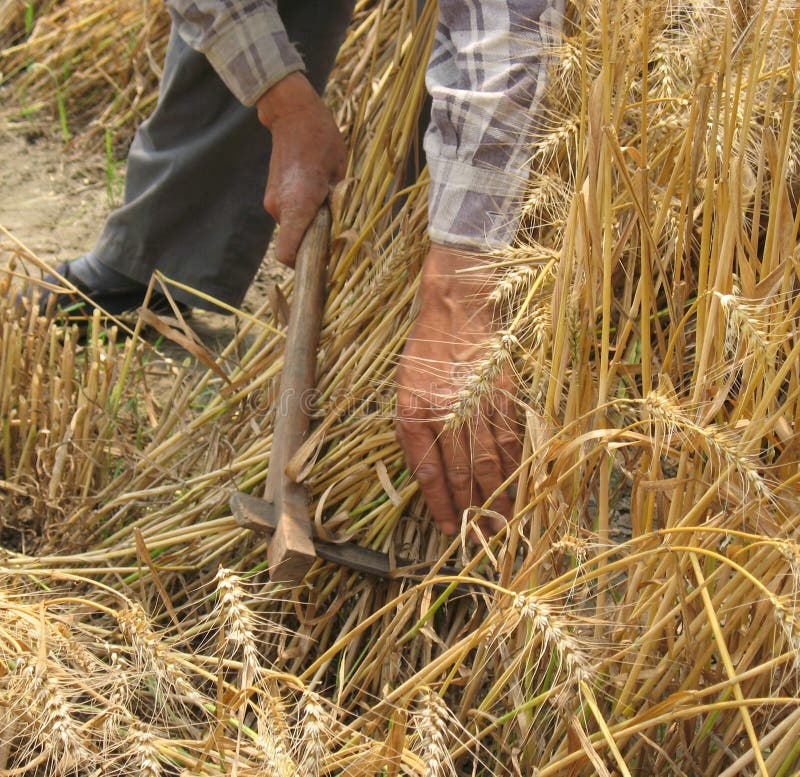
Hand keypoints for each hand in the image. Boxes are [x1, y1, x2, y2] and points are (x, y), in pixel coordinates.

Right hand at [257, 72, 346, 265]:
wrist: (291, 113)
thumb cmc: (321, 139)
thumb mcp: (340, 173)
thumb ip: (338, 204)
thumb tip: (339, 229)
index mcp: (298, 204)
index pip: (289, 254)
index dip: (304, 264)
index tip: (323, 260)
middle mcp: (280, 207)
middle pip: (294, 242)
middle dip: (313, 240)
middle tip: (334, 227)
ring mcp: (272, 201)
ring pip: (292, 227)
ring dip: (308, 223)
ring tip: (326, 202)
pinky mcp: (271, 194)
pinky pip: (288, 214)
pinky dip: (301, 213)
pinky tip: (315, 194)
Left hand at [395, 245, 521, 536]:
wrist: (457, 308)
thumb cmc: (426, 353)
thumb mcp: (403, 390)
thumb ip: (411, 432)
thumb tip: (426, 475)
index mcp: (417, 411)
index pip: (430, 470)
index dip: (440, 503)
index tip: (449, 528)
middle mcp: (448, 412)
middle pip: (464, 472)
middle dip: (473, 510)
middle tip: (482, 541)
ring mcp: (479, 404)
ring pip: (491, 460)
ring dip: (498, 496)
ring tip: (504, 524)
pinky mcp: (504, 395)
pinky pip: (511, 439)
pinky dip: (516, 467)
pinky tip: (520, 487)